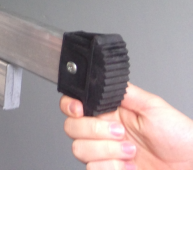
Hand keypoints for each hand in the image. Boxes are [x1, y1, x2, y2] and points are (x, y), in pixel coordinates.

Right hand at [61, 83, 192, 169]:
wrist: (192, 167)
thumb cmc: (180, 138)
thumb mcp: (153, 106)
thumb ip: (124, 92)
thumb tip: (99, 79)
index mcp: (109, 112)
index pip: (73, 105)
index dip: (70, 105)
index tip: (80, 110)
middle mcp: (102, 133)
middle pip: (71, 127)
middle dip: (95, 131)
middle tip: (121, 133)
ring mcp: (105, 154)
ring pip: (79, 150)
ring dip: (107, 152)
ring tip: (131, 153)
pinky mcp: (109, 171)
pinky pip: (92, 169)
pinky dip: (112, 168)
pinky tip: (130, 167)